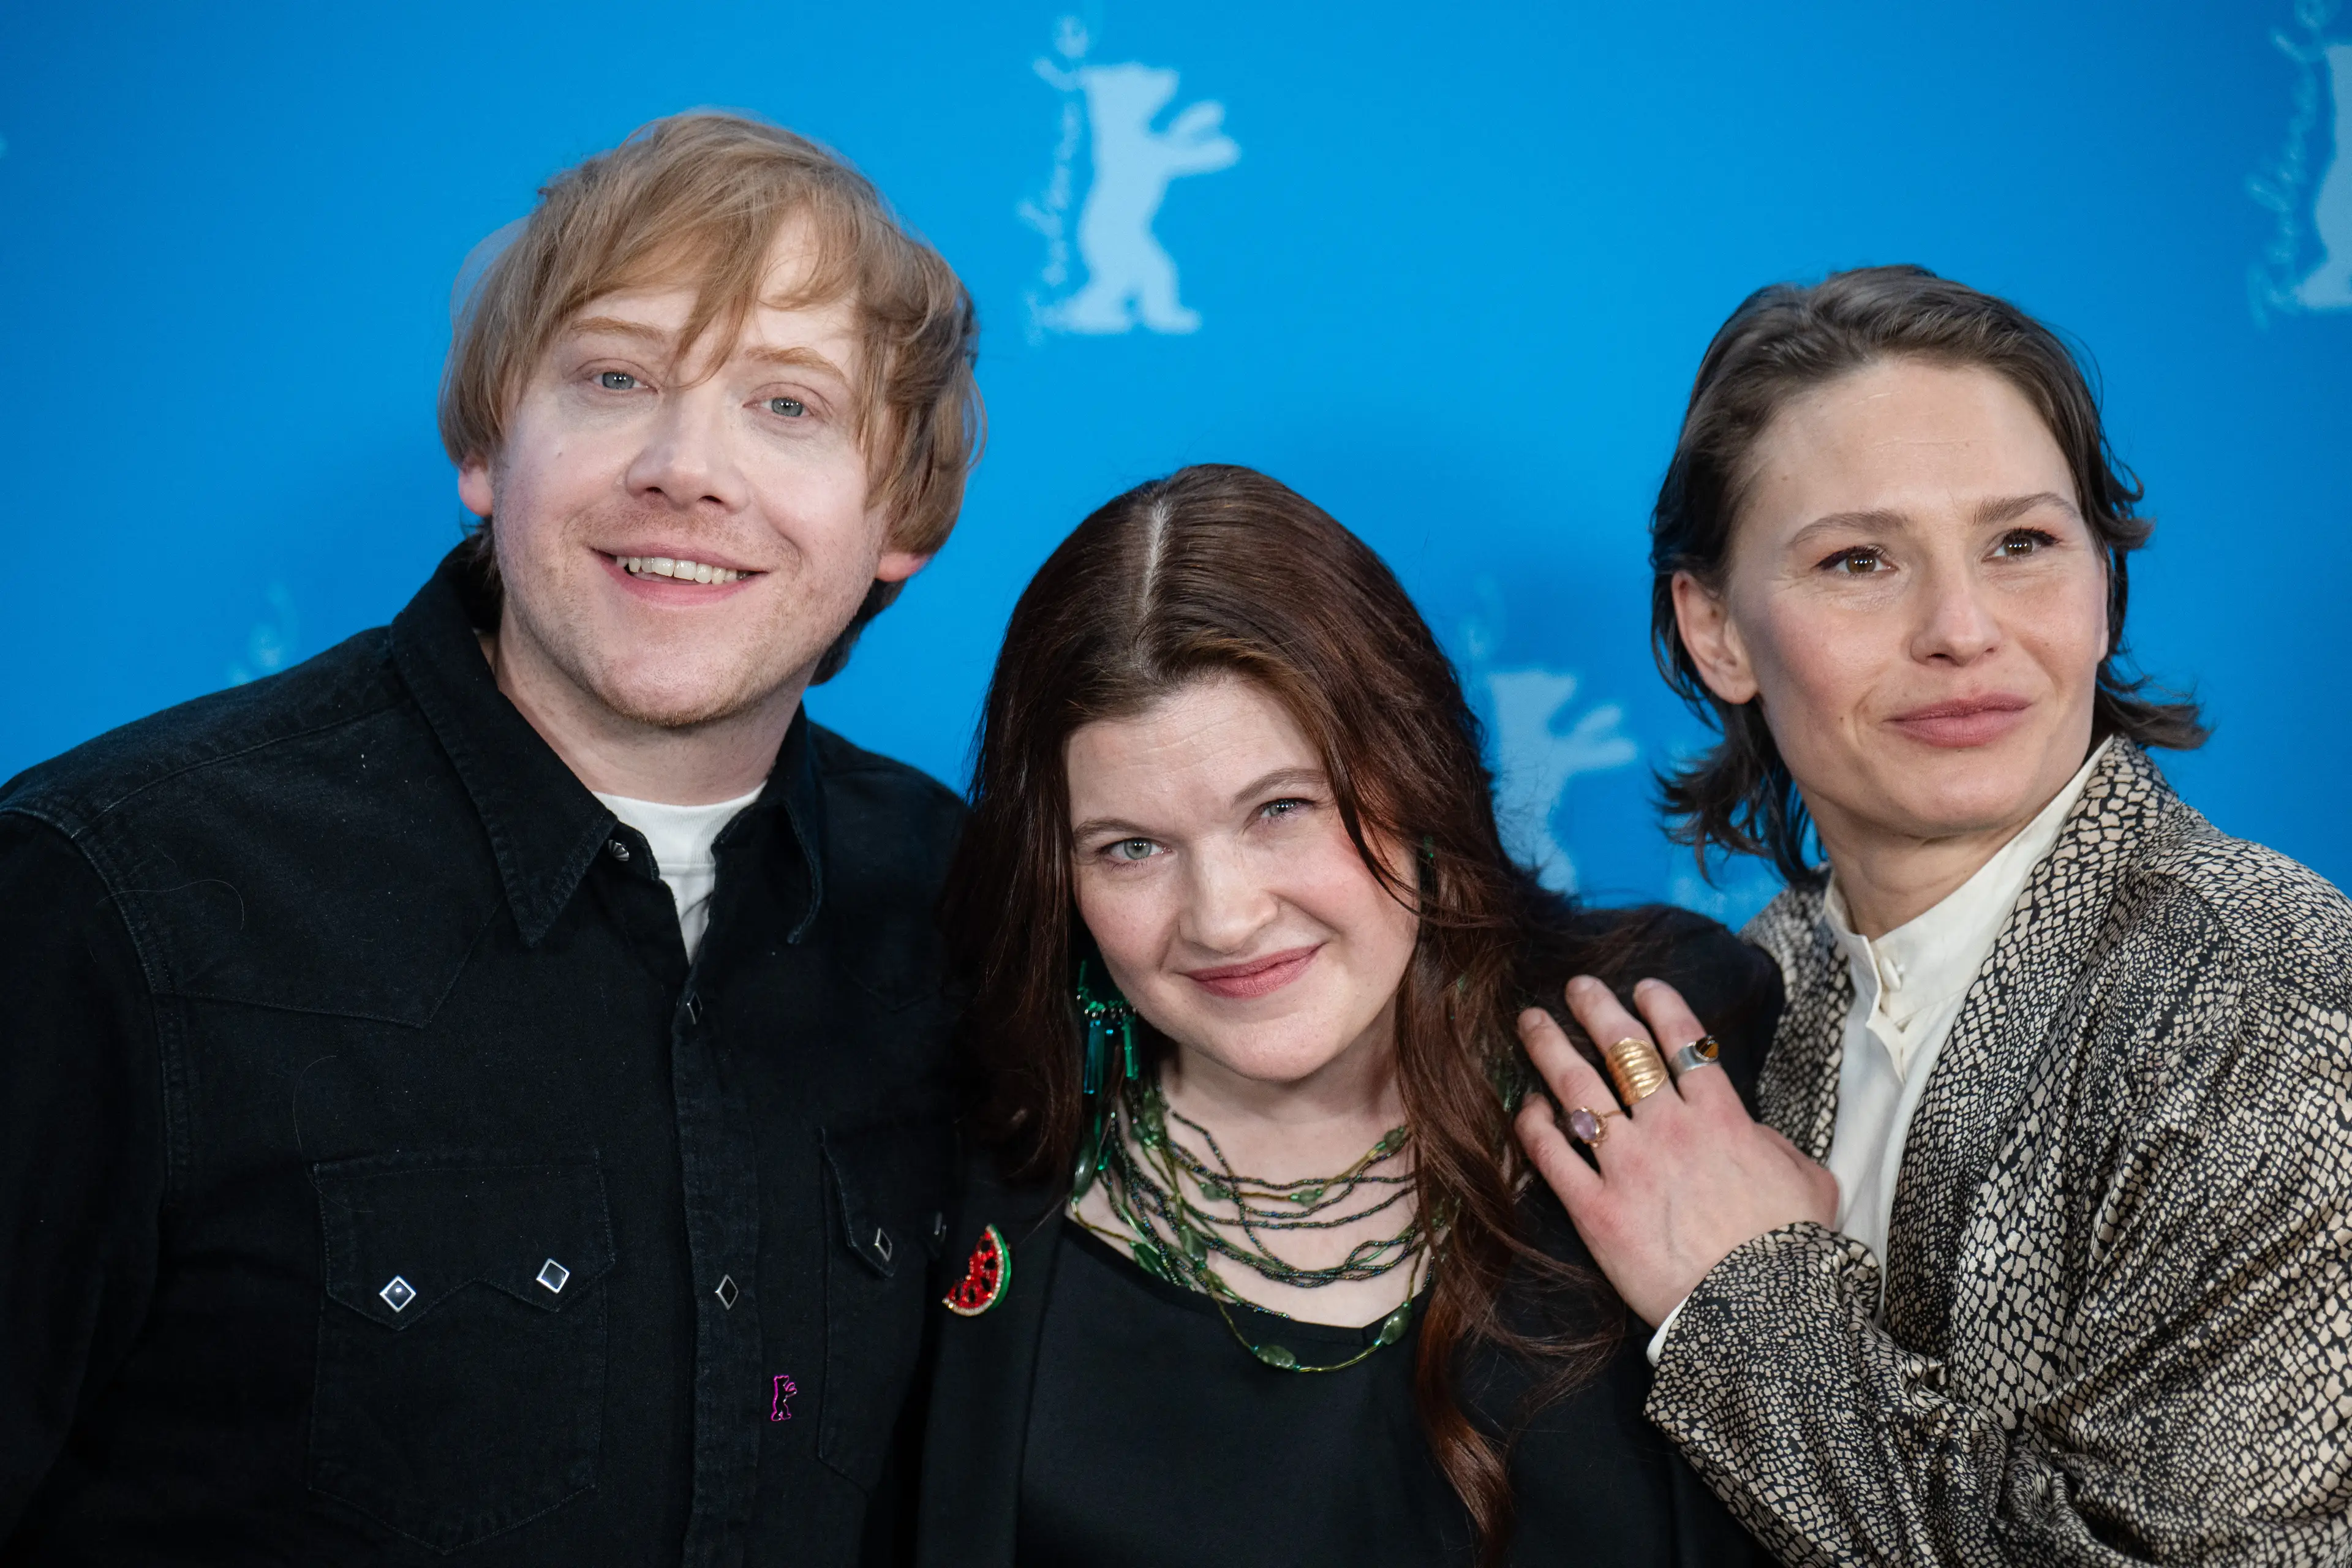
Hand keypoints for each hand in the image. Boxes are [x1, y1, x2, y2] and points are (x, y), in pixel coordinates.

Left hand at [1513, 975, 1837, 1325]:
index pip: (1683, 1044)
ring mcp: (1628, 1166)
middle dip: (1596, 1010)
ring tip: (1530, 1023)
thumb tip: (1755, 1135)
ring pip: (1578, 1090)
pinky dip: (1533, 1126)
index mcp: (1722, 1117)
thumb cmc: (1794, 1252)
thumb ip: (1776, 1147)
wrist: (1763, 1313)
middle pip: (1623, 1051)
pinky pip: (1553, 1156)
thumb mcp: (1811, 1181)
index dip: (1661, 1007)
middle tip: (1576, 987)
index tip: (1643, 987)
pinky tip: (1525, 1107)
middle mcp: (1669, 1129)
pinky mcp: (1596, 1210)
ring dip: (1551, 1049)